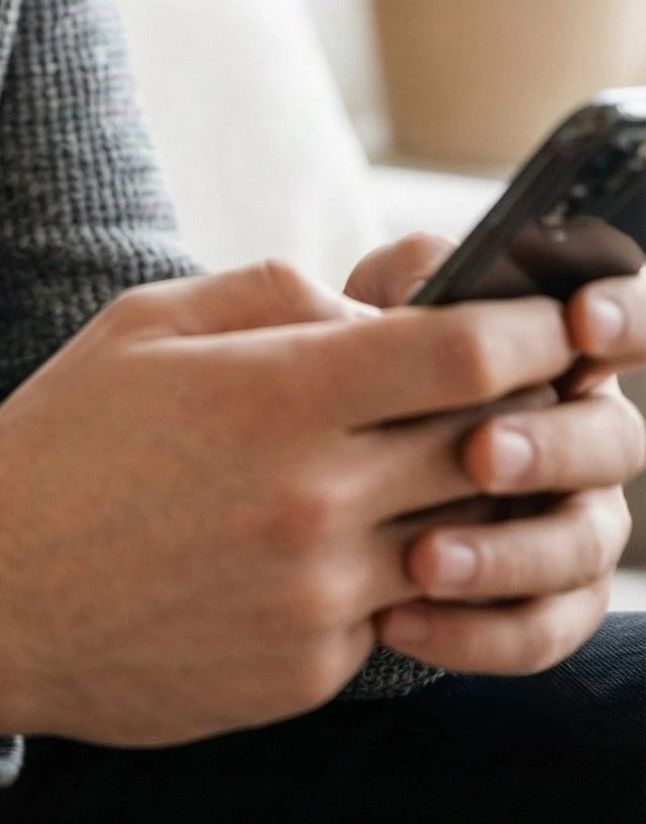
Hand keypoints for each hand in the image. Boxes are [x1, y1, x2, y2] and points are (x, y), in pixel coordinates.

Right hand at [0, 260, 582, 746]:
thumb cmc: (64, 440)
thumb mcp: (148, 322)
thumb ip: (275, 294)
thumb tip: (376, 309)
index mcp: (277, 397)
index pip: (462, 358)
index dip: (531, 330)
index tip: (559, 318)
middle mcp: (315, 500)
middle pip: (483, 447)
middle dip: (520, 412)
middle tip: (526, 388)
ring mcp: (319, 596)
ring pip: (456, 538)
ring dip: (461, 498)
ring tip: (422, 467)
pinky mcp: (311, 672)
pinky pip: (393, 610)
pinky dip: (386, 571)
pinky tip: (325, 544)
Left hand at [344, 235, 645, 672]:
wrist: (300, 471)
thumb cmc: (345, 369)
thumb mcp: (367, 310)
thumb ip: (406, 280)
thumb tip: (438, 280)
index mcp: (557, 352)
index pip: (623, 322)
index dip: (623, 316)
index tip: (580, 319)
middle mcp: (584, 435)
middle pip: (614, 442)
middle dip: (552, 446)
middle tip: (480, 453)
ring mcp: (574, 523)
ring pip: (581, 548)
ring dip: (508, 554)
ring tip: (423, 559)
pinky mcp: (545, 605)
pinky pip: (538, 632)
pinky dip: (473, 633)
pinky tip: (399, 620)